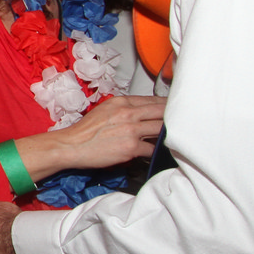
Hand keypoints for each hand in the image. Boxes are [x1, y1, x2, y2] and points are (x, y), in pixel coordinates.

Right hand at [39, 95, 164, 171]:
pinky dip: (156, 152)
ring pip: (162, 129)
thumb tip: (142, 114)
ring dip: (168, 134)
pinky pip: (152, 149)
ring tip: (172, 137)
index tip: (173, 109)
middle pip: (162, 112)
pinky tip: (156, 153)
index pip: (153, 100)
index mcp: (121, 102)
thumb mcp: (105, 110)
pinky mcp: (131, 148)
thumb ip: (124, 109)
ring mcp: (131, 130)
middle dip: (174, 116)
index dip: (166, 105)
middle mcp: (128, 113)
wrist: (71, 146)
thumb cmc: (85, 131)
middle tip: (182, 121)